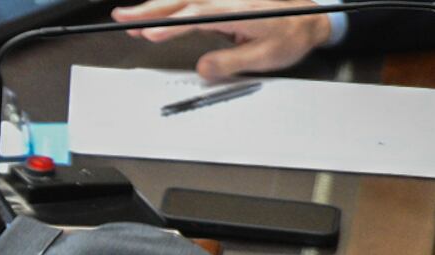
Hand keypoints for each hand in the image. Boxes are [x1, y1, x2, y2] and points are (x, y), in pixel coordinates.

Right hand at [111, 0, 331, 78]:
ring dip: (155, 5)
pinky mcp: (223, 0)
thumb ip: (231, 62)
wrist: (311, 16)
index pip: (196, 16)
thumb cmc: (291, 33)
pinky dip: (170, 3)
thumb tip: (204, 68)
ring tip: (131, 17)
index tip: (150, 33)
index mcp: (237, 11)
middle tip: (123, 18)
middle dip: (149, 9)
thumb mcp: (266, 57)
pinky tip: (157, 7)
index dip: (170, 25)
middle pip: (182, 1)